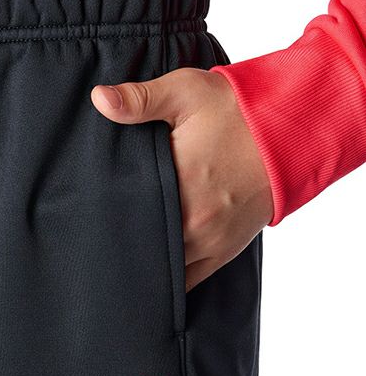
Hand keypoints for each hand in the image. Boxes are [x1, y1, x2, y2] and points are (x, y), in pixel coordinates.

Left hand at [90, 68, 273, 291]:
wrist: (289, 132)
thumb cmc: (236, 112)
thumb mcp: (186, 92)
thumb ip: (140, 100)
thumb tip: (99, 99)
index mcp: (179, 182)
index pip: (128, 214)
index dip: (104, 222)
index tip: (86, 224)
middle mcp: (194, 221)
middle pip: (143, 247)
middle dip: (121, 247)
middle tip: (96, 248)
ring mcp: (210, 241)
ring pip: (164, 270)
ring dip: (143, 266)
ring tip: (119, 263)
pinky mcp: (224, 251)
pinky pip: (190, 280)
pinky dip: (169, 282)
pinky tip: (150, 279)